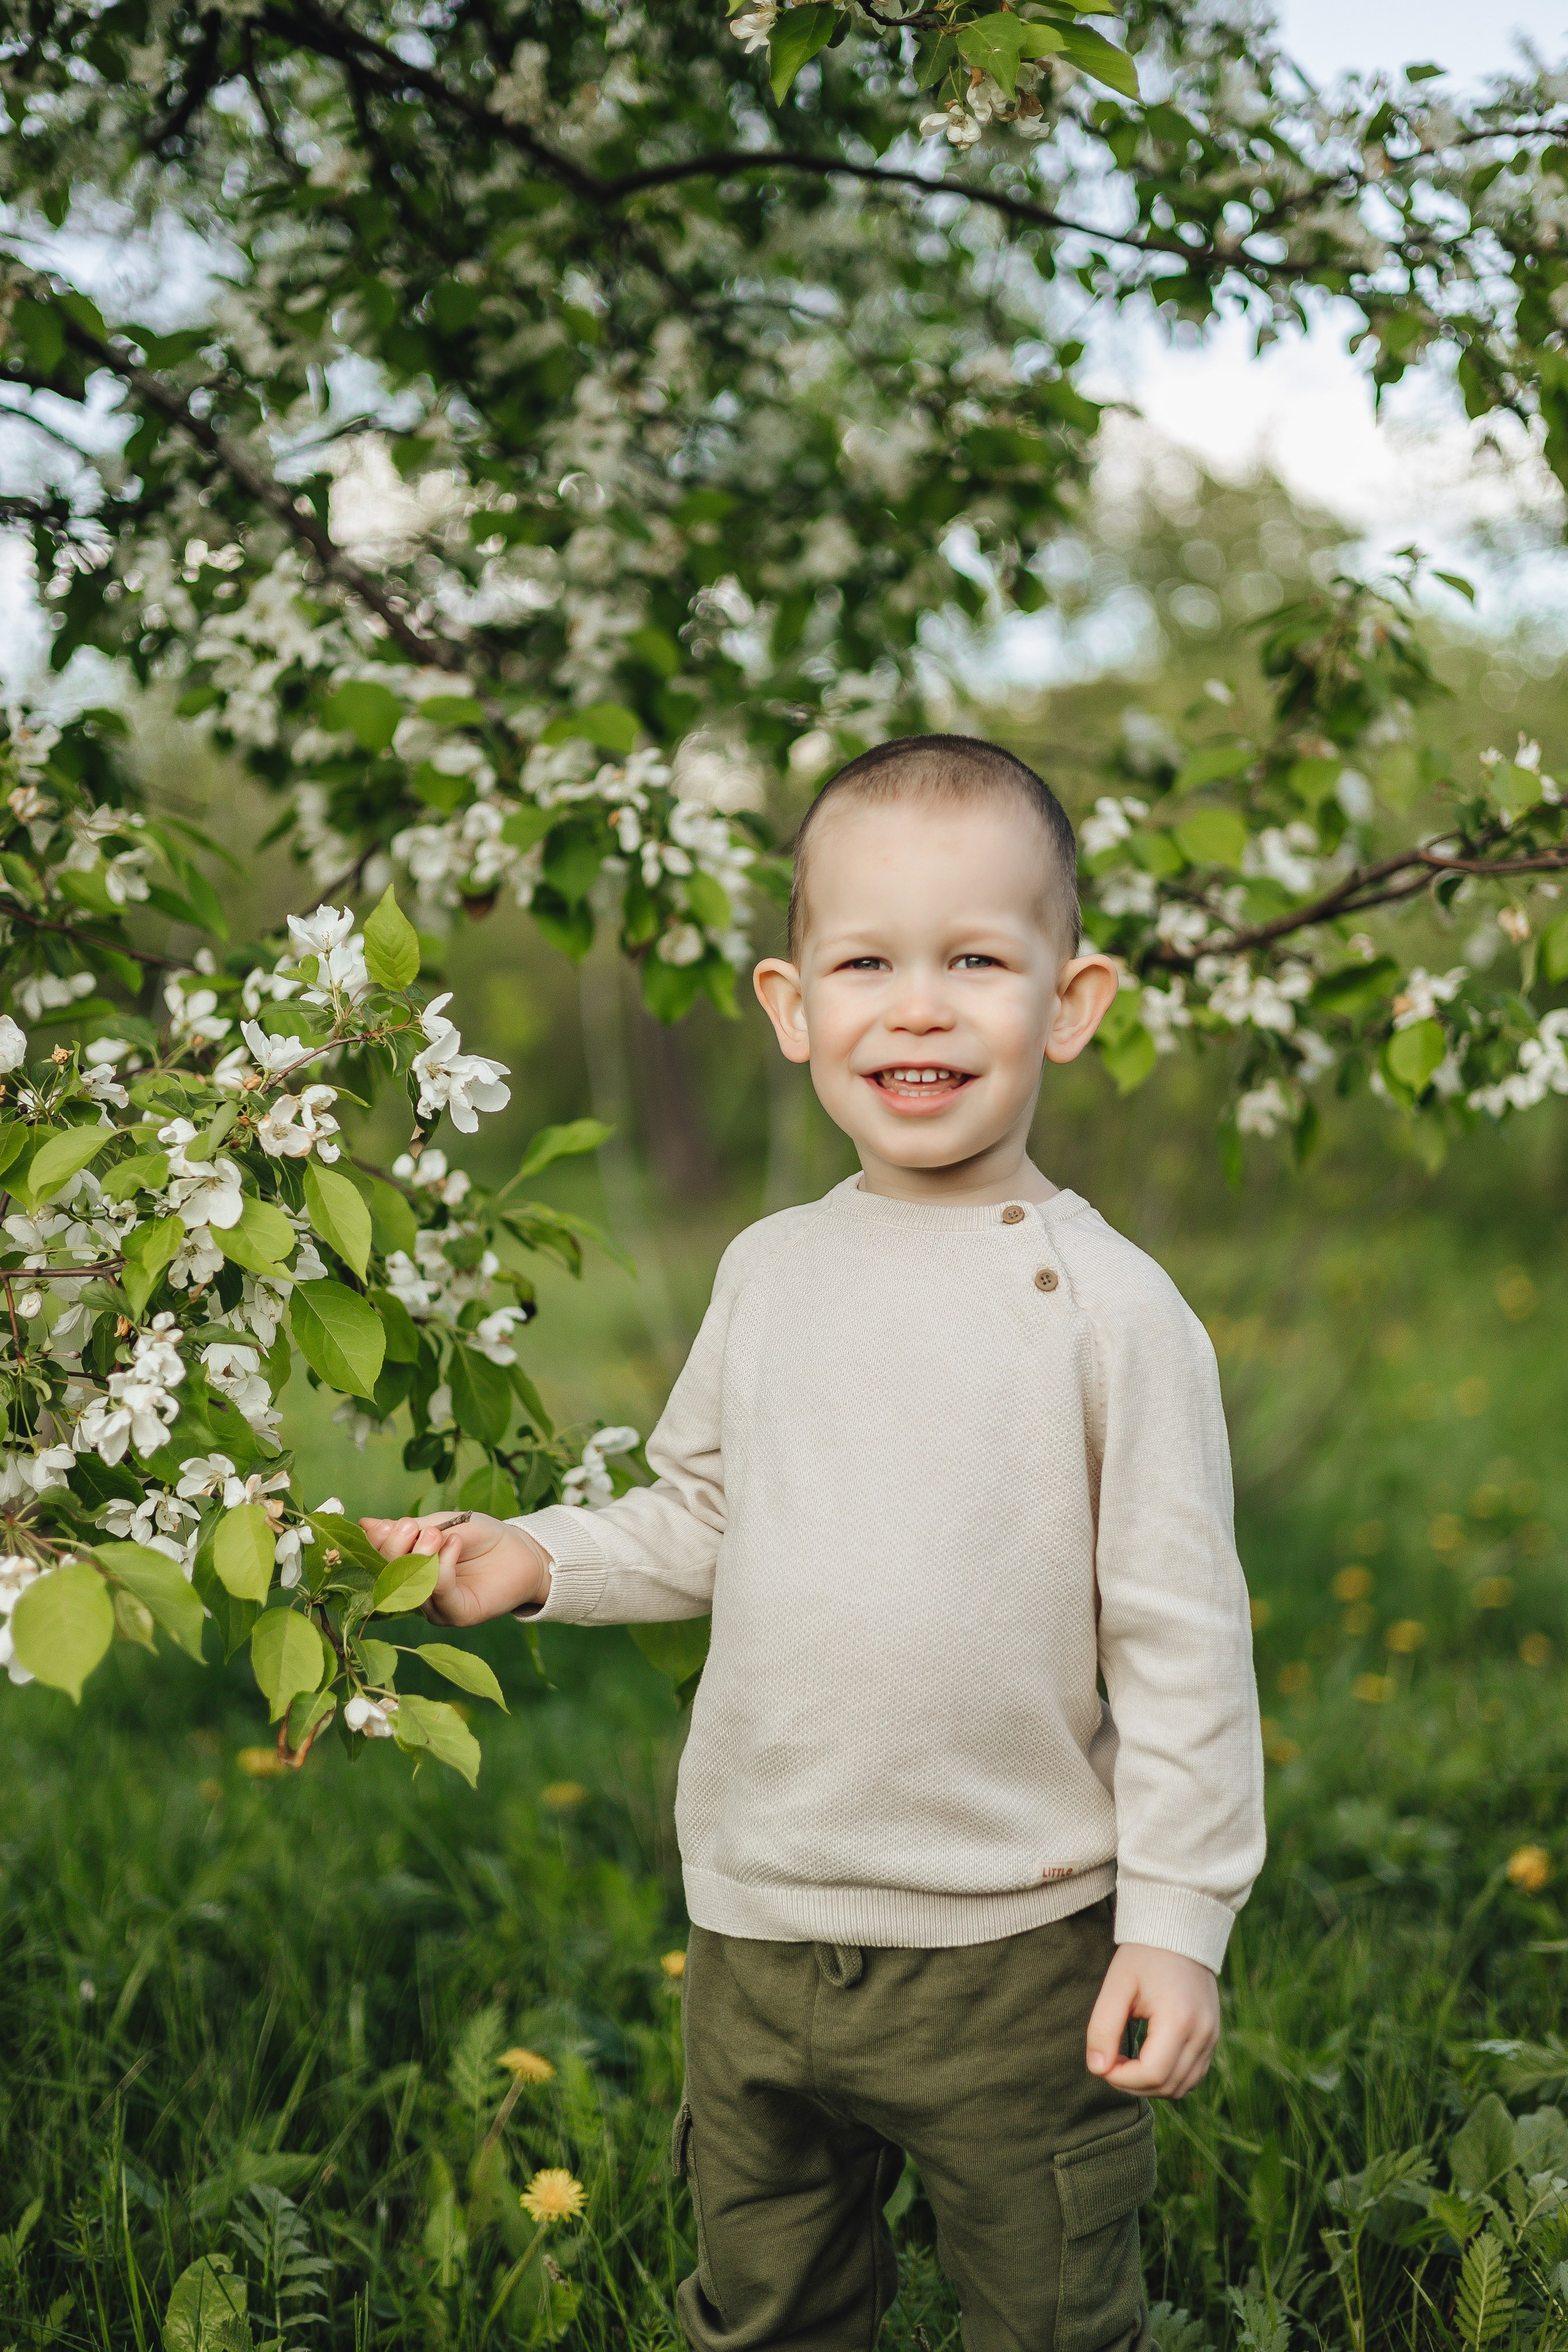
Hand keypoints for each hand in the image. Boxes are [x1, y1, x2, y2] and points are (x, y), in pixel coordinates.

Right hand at [359, 1510, 552, 1627]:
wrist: (521, 1549)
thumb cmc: (480, 1536)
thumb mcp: (441, 1525)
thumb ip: (408, 1530)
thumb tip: (366, 1524)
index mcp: (407, 1571)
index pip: (379, 1563)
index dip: (379, 1545)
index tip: (389, 1524)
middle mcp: (416, 1594)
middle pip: (389, 1578)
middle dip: (396, 1550)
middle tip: (412, 1526)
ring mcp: (435, 1608)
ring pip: (412, 1587)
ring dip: (421, 1556)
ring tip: (438, 1533)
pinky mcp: (458, 1615)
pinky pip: (440, 1593)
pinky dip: (443, 1566)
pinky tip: (453, 1544)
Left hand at [1084, 1943, 1218, 2099]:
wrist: (1178, 1930)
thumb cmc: (1144, 1955)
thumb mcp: (1116, 1986)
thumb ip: (1103, 2028)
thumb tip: (1097, 2068)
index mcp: (1179, 2019)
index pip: (1152, 2073)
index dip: (1122, 2078)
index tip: (1102, 2063)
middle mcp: (1203, 2033)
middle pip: (1168, 2085)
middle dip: (1133, 2084)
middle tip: (1110, 2062)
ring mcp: (1211, 2037)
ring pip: (1182, 2086)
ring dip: (1151, 2085)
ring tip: (1127, 2062)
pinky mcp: (1212, 2037)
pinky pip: (1193, 2075)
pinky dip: (1168, 2078)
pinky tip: (1147, 2061)